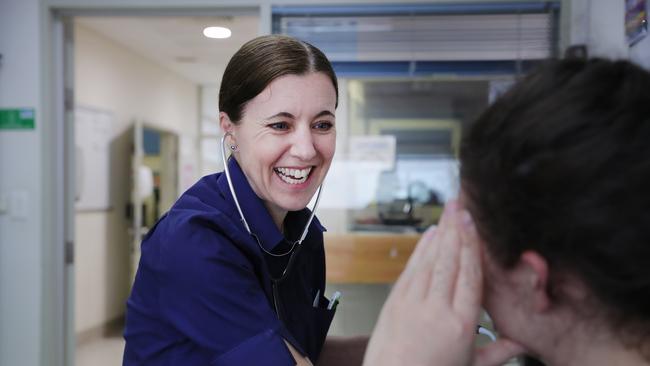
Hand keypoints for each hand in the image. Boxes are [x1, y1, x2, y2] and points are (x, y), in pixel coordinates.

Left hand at [363, 201, 523, 365]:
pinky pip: (411, 270)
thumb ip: (498, 353)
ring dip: (440, 233)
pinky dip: (420, 250)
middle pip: (450, 262)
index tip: (475, 224)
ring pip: (430, 261)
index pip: (471, 277)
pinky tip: (429, 235)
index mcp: (461, 325)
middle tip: (462, 204)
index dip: (473, 247)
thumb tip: (522, 343)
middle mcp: (437, 309)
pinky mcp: (394, 302)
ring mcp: (412, 303)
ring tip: (448, 211)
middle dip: (456, 230)